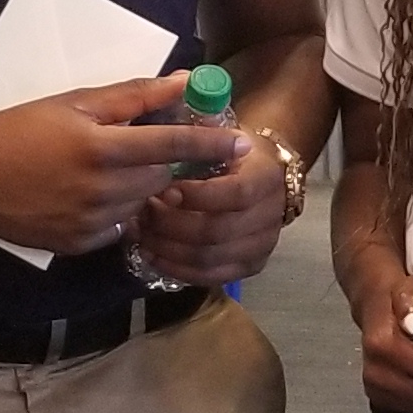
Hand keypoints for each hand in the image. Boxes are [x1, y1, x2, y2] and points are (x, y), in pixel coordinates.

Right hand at [0, 73, 243, 255]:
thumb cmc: (23, 128)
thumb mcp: (76, 102)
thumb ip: (135, 96)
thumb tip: (185, 83)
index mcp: (100, 148)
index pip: (171, 147)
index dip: (210, 145)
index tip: (242, 144)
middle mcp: (100, 190)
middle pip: (161, 178)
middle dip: (162, 163)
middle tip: (144, 147)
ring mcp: (90, 223)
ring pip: (143, 204)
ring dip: (140, 187)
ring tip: (108, 170)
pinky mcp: (79, 245)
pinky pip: (120, 226)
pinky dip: (118, 210)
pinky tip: (90, 194)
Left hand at [131, 129, 293, 285]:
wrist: (263, 173)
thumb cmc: (232, 152)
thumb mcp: (221, 135)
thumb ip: (199, 139)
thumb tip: (162, 137)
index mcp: (266, 177)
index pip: (236, 194)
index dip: (198, 196)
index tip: (165, 190)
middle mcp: (271, 215)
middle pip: (217, 231)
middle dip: (172, 225)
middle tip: (144, 213)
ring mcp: (263, 245)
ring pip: (209, 258)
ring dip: (168, 248)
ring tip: (142, 233)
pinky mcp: (250, 266)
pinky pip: (209, 277)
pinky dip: (176, 269)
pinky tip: (153, 254)